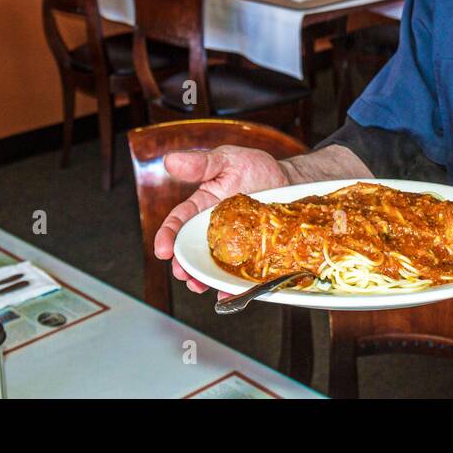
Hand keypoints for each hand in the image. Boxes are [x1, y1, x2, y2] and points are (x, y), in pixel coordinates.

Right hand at [153, 145, 288, 293]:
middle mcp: (212, 230)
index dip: (167, 236)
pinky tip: (228, 292)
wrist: (289, 180)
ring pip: (210, 267)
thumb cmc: (255, 168)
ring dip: (202, 280)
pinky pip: (238, 274)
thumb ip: (200, 163)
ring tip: (199, 286)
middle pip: (190, 252)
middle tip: (182, 274)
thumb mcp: (227, 159)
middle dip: (182, 266)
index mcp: (201, 207)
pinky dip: (232, 286)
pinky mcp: (250, 256)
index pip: (178, 222)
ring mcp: (231, 244)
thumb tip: (170, 160)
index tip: (162, 250)